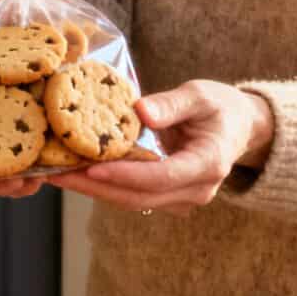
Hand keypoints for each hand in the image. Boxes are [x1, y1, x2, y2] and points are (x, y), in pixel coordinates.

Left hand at [49, 80, 273, 213]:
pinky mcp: (170, 197)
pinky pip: (134, 196)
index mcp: (209, 163)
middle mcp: (197, 189)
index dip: (126, 175)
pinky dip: (106, 187)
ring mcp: (184, 198)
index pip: (162, 176)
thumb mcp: (200, 95)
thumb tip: (141, 112)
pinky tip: (77, 173)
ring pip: (133, 201)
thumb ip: (171, 104)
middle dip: (96, 188)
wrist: (238, 127)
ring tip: (58, 174)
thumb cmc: (220, 106)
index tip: (92, 168)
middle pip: (140, 196)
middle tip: (58, 174)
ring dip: (95, 190)